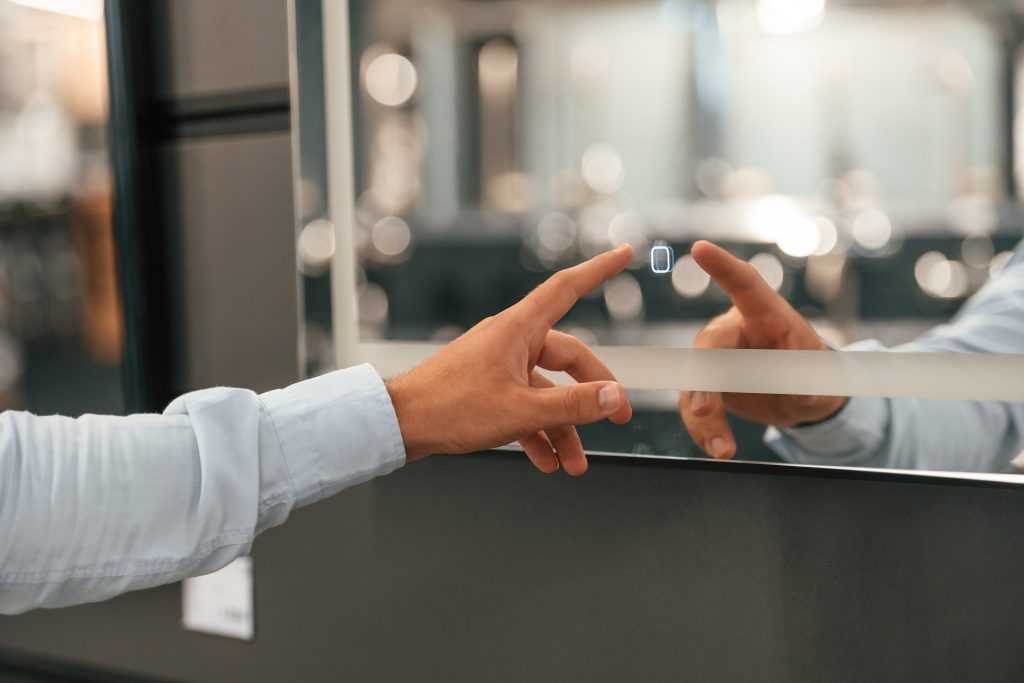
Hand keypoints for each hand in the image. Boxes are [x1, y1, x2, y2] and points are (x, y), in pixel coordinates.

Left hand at [385, 245, 634, 474]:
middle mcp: (510, 341)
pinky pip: (523, 405)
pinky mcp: (486, 388)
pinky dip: (537, 431)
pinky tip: (545, 459)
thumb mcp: (520, 410)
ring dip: (563, 427)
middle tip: (617, 417)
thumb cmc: (448, 408)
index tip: (623, 254)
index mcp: (518, 330)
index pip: (567, 288)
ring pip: (545, 391)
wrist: (399, 424)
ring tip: (573, 462)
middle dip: (592, 393)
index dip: (599, 270)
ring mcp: (497, 365)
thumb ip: (572, 405)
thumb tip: (612, 396)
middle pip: (567, 357)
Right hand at [679, 241, 847, 458]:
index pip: (744, 284)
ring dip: (704, 418)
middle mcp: (733, 330)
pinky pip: (696, 407)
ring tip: (724, 450)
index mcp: (765, 314)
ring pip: (696, 384)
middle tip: (705, 409)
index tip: (701, 249)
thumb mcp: (821, 378)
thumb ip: (810, 380)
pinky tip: (718, 449)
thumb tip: (803, 388)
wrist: (801, 398)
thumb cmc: (814, 374)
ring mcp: (716, 358)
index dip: (722, 266)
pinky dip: (704, 432)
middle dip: (704, 380)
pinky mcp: (707, 384)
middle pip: (709, 348)